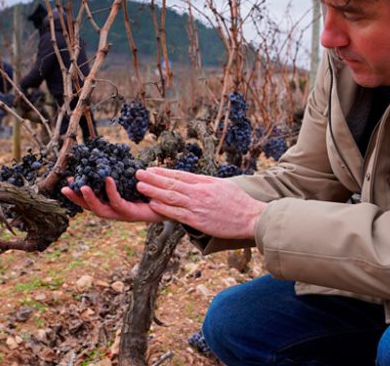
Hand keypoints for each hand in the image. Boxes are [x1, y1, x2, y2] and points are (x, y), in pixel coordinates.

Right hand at [61, 177, 165, 222]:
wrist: (172, 202)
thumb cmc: (152, 189)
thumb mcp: (133, 177)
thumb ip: (122, 171)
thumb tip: (111, 156)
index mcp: (113, 204)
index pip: (91, 201)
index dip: (78, 194)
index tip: (67, 183)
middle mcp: (116, 211)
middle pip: (91, 208)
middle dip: (77, 199)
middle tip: (66, 188)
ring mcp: (123, 215)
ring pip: (102, 210)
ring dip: (90, 199)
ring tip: (82, 187)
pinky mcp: (133, 214)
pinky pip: (119, 203)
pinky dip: (111, 192)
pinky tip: (108, 180)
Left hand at [135, 167, 265, 239]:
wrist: (251, 217)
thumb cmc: (238, 202)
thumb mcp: (222, 185)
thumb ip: (205, 182)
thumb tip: (190, 179)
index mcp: (205, 182)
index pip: (180, 175)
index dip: (163, 172)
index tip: (150, 168)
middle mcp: (199, 193)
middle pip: (172, 184)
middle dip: (153, 178)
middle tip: (138, 173)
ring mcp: (198, 207)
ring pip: (171, 197)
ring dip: (154, 191)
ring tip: (140, 186)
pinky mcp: (198, 221)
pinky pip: (177, 214)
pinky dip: (163, 208)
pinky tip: (153, 204)